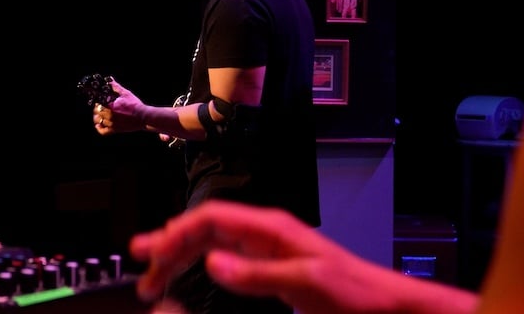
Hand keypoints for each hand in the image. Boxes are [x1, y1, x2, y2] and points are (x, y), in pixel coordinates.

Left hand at [92, 78, 147, 134]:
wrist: (143, 117)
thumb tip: (110, 80)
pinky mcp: (115, 130)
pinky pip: (103, 131)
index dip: (97, 101)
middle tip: (101, 105)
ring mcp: (111, 124)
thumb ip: (116, 87)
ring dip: (97, 117)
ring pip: (98, 121)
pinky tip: (99, 124)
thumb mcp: (126, 94)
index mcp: (110, 106)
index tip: (100, 99)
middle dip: (97, 108)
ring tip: (100, 113)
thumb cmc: (135, 105)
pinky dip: (99, 128)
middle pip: (96, 112)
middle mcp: (109, 116)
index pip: (97, 103)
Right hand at [128, 200, 365, 312]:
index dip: (179, 231)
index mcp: (270, 227)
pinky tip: (191, 270)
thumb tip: (212, 264)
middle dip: (172, 242)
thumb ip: (256, 274)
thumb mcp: (304, 282)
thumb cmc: (351, 290)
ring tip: (155, 271)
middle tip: (142, 262)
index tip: (153, 251)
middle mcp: (265, 232)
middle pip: (207, 228)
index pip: (212, 218)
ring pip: (213, 242)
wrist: (381, 304)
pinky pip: (227, 257)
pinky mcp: (270, 265)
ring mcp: (267, 248)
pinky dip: (202, 263)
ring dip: (183, 254)